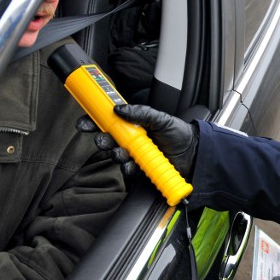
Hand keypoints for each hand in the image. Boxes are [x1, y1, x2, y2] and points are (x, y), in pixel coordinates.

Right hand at [76, 104, 198, 178]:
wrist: (195, 153)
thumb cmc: (179, 134)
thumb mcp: (162, 119)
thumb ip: (142, 112)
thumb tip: (119, 109)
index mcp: (134, 125)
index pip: (109, 121)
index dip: (94, 122)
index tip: (85, 123)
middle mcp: (132, 139)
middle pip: (107, 139)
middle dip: (101, 140)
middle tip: (103, 140)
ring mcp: (135, 155)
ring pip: (115, 155)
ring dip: (114, 154)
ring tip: (122, 153)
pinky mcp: (141, 169)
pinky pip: (126, 170)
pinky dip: (126, 168)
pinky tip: (131, 166)